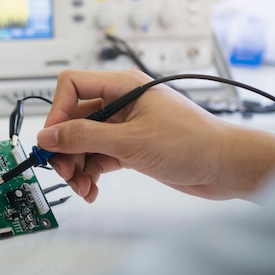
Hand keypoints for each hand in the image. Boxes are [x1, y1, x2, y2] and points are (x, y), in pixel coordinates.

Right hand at [37, 70, 274, 202]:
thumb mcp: (130, 141)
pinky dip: (91, 173)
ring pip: (84, 141)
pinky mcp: (130, 147)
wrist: (226, 167)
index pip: (73, 85)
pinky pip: (98, 157)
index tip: (52, 139)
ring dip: (77, 165)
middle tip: (64, 171)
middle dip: (66, 147)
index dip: (58, 111)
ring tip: (81, 186)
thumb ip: (84, 137)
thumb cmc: (192, 143)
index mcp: (121, 87)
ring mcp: (124, 126)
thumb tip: (48, 136)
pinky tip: (92, 189)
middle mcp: (120, 103)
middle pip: (75, 119)